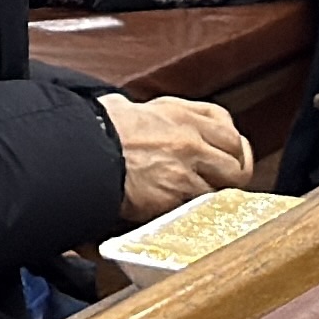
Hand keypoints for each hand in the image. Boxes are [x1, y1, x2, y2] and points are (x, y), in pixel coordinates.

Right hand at [102, 93, 253, 223]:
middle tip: (222, 181)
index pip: (224, 124)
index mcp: (177, 114)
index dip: (230, 141)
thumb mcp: (122, 108)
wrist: (81, 152)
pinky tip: (183, 210)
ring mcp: (187, 168)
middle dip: (233, 171)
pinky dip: (196, 210)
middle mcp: (189, 139)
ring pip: (226, 186)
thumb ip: (141, 113)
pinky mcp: (178, 195)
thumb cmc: (93, 129)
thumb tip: (127, 111)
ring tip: (198, 199)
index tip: (226, 151)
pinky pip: (202, 206)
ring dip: (214, 194)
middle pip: (237, 159)